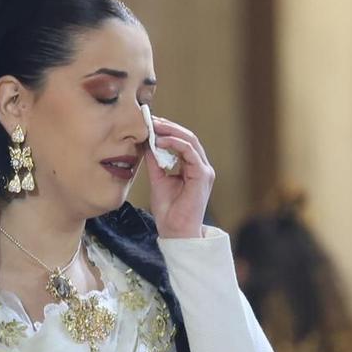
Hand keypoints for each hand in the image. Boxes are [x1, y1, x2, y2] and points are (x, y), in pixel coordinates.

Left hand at [144, 114, 213, 239]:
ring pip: (190, 140)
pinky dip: (175, 143)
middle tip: (151, 120)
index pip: (182, 141)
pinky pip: (190, 152)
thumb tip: (146, 144)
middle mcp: (201, 167)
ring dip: (171, 131)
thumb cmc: (169, 212)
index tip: (150, 124)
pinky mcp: (202, 176)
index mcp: (192, 168)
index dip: (167, 130)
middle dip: (169, 126)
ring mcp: (204, 171)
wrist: (176, 232)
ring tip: (154, 127)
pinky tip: (161, 140)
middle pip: (187, 137)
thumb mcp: (158, 180)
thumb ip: (155, 162)